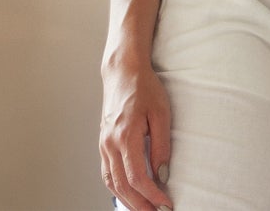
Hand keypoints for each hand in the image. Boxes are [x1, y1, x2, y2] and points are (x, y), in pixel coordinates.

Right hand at [100, 56, 172, 210]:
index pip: (137, 177)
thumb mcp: (161, 112)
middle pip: (122, 186)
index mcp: (125, 136)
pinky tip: (127, 194)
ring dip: (127, 200)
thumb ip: (161, 144)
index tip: (165, 203)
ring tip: (143, 209)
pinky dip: (116, 189)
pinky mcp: (103, 144)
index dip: (151, 194)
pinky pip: (107, 173)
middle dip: (139, 204)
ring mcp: (103, 145)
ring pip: (111, 183)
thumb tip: (163, 173)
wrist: (123, 73)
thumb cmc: (144, 88)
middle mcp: (110, 144)